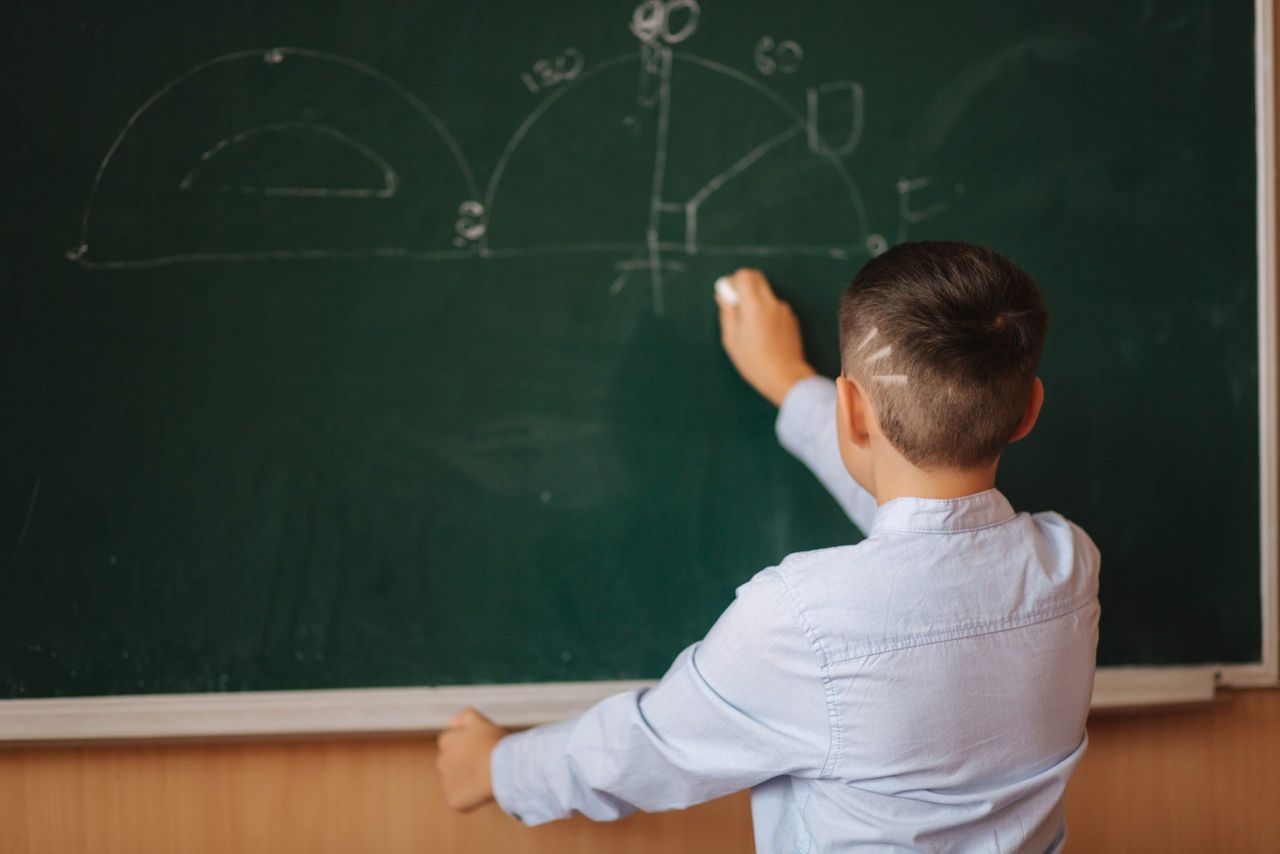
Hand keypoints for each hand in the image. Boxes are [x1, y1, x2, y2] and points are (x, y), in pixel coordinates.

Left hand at [435, 707, 507, 811]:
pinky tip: (484, 792)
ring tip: (486, 779)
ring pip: (455, 782)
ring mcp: (446, 782)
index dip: (468, 746)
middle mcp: (441, 761)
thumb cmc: (495, 744)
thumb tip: (450, 722)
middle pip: (450, 763)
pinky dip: (470, 798)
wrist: (502, 769)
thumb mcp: (482, 722)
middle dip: (463, 764)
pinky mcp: (453, 800)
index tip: (482, 749)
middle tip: (485, 765)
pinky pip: (460, 799)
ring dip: (466, 781)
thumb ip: (464, 716)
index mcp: (446, 741)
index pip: (451, 743)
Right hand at [716, 268, 816, 405]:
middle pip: (757, 278)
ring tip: (751, 327)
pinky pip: (775, 307)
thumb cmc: (755, 362)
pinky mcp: (791, 318)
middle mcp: (772, 303)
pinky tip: (764, 334)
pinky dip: (766, 312)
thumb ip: (727, 313)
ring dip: (756, 301)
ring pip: (766, 293)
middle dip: (744, 285)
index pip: (744, 275)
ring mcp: (784, 310)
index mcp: (755, 306)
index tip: (728, 295)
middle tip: (737, 305)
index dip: (733, 281)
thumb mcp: (732, 340)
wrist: (786, 376)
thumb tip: (724, 295)